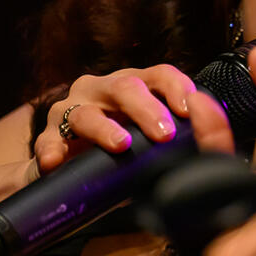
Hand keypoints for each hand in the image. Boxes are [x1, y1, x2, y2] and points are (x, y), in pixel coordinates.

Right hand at [33, 65, 195, 173]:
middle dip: (147, 109)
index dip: (175, 87)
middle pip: (124, 86)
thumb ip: (186, 140)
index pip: (159, 75)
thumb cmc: (126, 158)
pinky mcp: (48, 137)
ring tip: (120, 144)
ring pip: (85, 112)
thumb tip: (209, 129)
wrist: (76, 181)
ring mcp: (71, 111)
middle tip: (164, 134)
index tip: (189, 109)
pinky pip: (47, 141)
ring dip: (104, 128)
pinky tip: (57, 160)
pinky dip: (51, 149)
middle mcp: (101, 91)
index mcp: (133, 88)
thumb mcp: (157, 148)